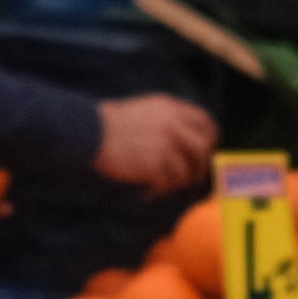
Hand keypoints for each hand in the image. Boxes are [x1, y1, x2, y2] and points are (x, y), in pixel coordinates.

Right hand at [91, 95, 217, 190]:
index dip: (209, 139)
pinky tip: (147, 191)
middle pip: (203, 149)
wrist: (87, 131)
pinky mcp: (154, 163)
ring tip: (161, 186)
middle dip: (199, 166)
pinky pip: (167, 183)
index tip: (205, 152)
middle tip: (190, 179)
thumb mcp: (143, 110)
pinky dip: (159, 191)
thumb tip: (188, 143)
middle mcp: (172, 124)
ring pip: (187, 171)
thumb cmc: (108, 123)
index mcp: (170, 107)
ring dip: (177, 183)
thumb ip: (167, 120)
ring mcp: (164, 144)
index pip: (205, 122)